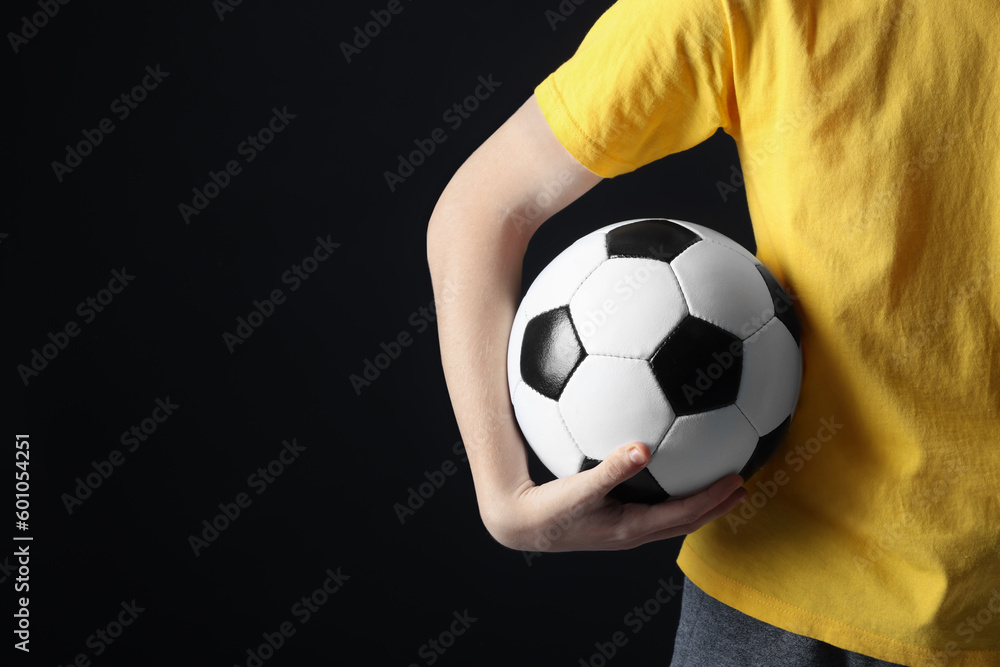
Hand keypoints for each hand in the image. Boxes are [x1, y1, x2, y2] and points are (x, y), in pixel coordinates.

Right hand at [482, 441, 747, 551]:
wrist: (524, 525)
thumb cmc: (550, 508)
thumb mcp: (580, 487)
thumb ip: (613, 468)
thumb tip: (644, 446)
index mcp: (632, 528)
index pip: (684, 514)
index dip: (713, 500)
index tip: (738, 480)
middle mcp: (634, 533)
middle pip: (687, 521)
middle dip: (717, 505)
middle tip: (743, 484)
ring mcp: (625, 531)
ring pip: (673, 519)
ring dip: (700, 504)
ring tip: (720, 484)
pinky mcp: (615, 523)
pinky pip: (655, 510)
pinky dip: (675, 496)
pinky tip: (669, 472)